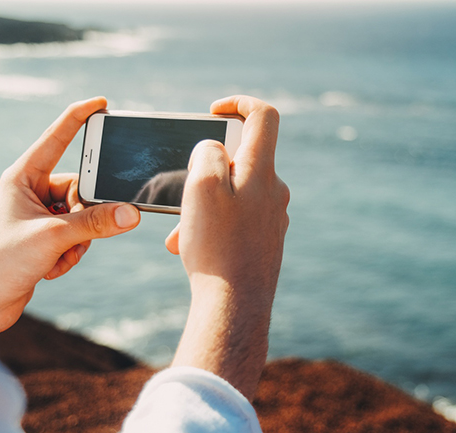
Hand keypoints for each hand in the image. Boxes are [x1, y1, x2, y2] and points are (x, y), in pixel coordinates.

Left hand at [0, 97, 140, 334]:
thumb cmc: (2, 262)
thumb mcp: (54, 238)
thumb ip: (95, 223)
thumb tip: (131, 214)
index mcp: (23, 176)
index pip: (56, 139)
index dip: (79, 118)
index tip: (102, 103)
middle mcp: (31, 191)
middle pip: (82, 187)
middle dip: (85, 215)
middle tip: (73, 234)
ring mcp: (40, 214)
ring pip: (84, 215)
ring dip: (79, 240)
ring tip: (55, 256)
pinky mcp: (46, 236)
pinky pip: (78, 235)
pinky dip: (72, 253)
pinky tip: (50, 268)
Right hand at [165, 95, 289, 399]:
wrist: (235, 307)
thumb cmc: (217, 246)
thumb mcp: (201, 186)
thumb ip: (208, 153)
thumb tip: (215, 149)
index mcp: (262, 171)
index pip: (263, 116)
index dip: (238, 103)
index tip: (213, 111)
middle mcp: (274, 191)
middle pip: (241, 159)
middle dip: (205, 170)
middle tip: (182, 192)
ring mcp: (272, 217)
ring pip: (232, 194)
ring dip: (202, 205)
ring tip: (180, 232)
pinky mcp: (266, 240)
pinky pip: (236, 220)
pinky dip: (212, 225)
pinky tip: (190, 248)